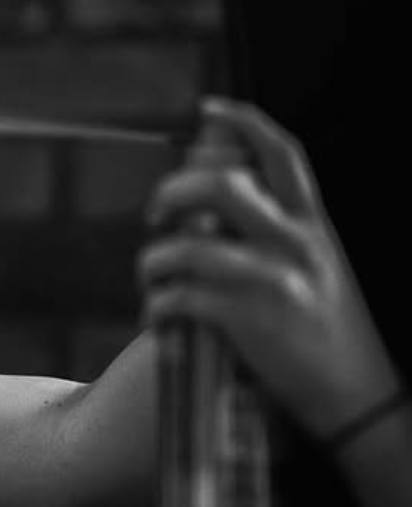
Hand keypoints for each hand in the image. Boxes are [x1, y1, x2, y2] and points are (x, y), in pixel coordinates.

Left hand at [139, 96, 401, 439]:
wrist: (355, 398)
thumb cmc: (327, 332)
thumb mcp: (319, 267)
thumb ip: (280, 232)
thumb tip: (217, 205)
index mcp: (312, 225)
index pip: (282, 154)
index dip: (243, 121)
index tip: (207, 108)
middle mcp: (294, 243)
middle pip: (218, 185)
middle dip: (171, 192)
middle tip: (156, 215)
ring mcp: (270, 280)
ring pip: (184, 247)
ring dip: (152, 263)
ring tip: (151, 281)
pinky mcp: (246, 320)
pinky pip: (176, 298)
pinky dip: (155, 307)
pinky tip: (158, 318)